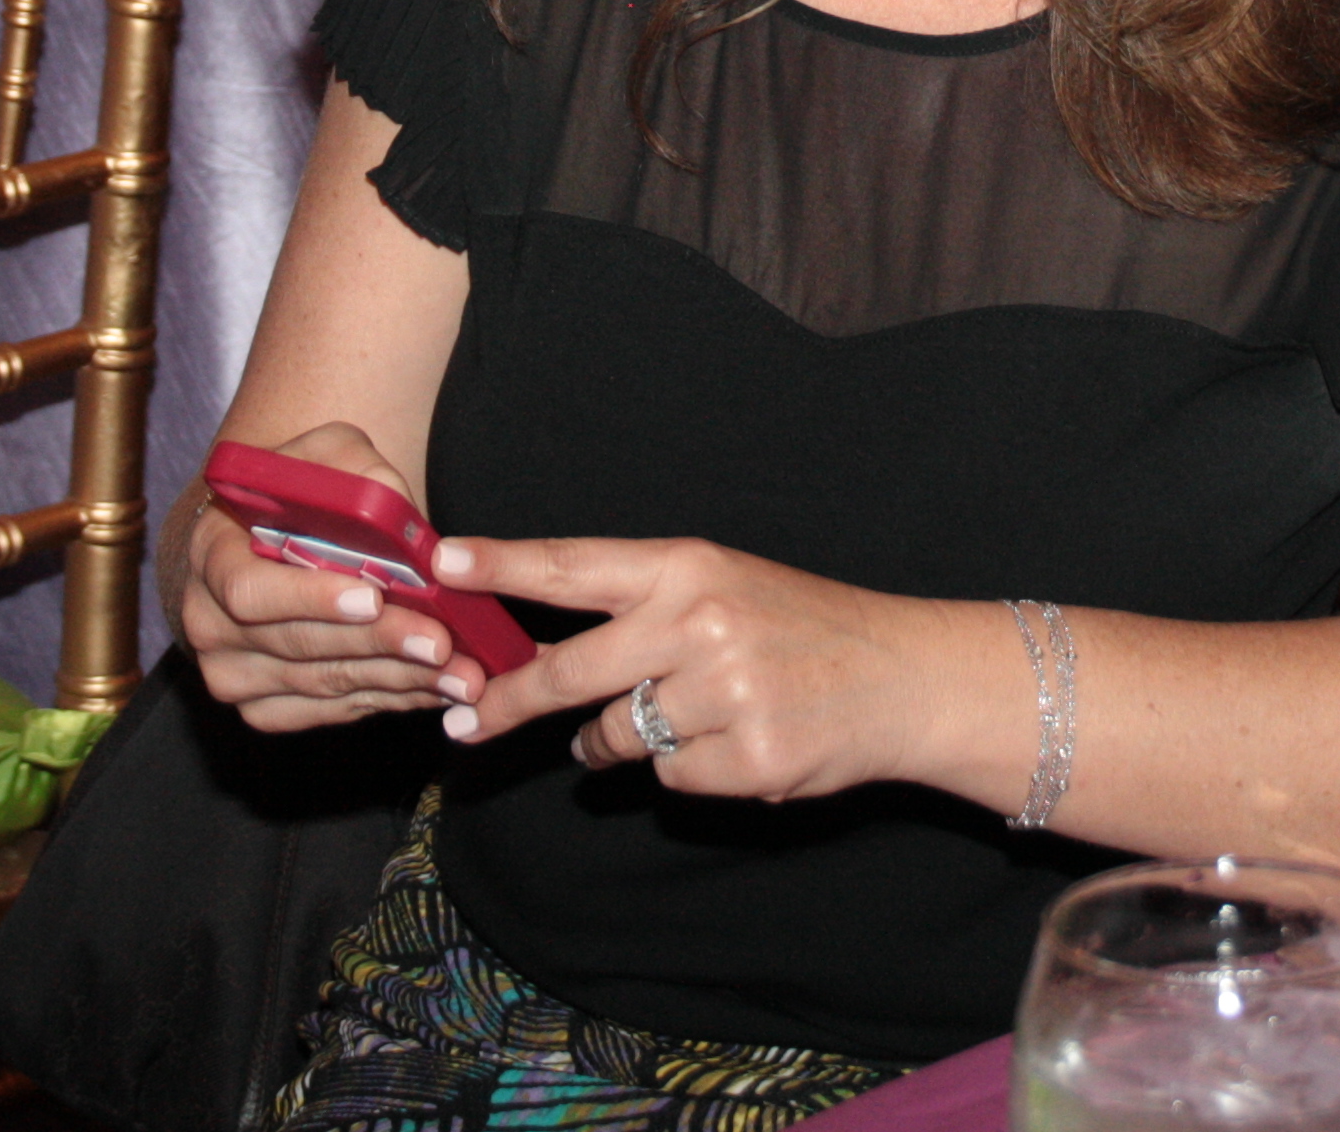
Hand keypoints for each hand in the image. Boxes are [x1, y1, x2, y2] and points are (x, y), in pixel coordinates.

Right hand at [176, 423, 488, 732]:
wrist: (268, 540)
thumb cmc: (302, 495)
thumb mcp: (325, 457)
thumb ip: (358, 474)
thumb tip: (399, 518)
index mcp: (210, 554)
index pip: (249, 590)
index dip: (310, 598)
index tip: (372, 596)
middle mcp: (208, 622)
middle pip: (296, 645)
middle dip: (376, 644)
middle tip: (440, 644)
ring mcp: (232, 673)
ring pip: (322, 684)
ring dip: (396, 680)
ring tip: (459, 673)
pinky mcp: (263, 707)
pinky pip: (330, 711)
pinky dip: (388, 699)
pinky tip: (433, 686)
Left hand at [438, 535, 983, 801]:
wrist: (900, 677)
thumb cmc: (799, 626)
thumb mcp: (722, 587)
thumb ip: (638, 613)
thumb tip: (543, 667)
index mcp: (687, 567)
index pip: (573, 564)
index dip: (500, 565)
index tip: (438, 561)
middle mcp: (698, 624)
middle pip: (568, 673)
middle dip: (508, 702)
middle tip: (467, 722)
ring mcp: (722, 694)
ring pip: (616, 737)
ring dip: (626, 739)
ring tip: (690, 714)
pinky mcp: (744, 758)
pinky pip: (669, 778)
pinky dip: (690, 769)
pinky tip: (737, 741)